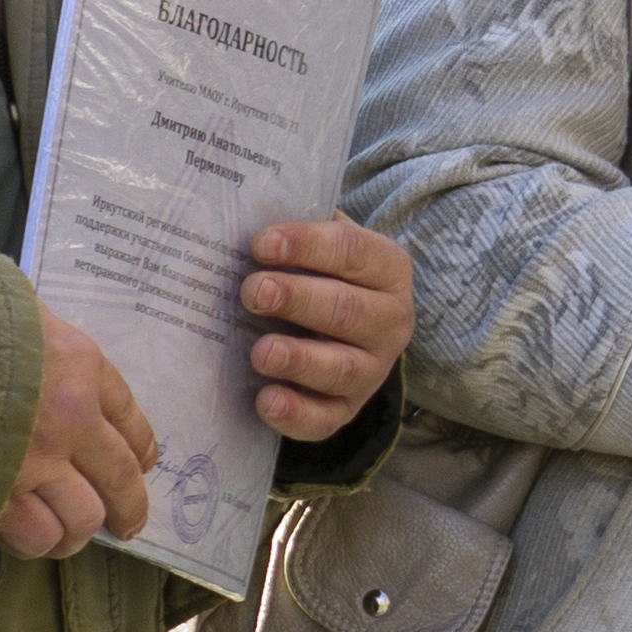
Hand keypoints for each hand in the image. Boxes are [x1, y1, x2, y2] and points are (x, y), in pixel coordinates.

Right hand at [0, 299, 157, 559]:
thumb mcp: (15, 311)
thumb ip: (37, 343)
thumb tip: (37, 358)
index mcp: (80, 365)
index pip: (130, 418)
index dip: (141, 449)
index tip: (143, 466)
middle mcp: (70, 418)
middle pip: (120, 478)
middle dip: (129, 508)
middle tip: (127, 525)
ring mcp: (36, 462)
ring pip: (82, 519)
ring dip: (77, 533)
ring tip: (67, 537)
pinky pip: (34, 536)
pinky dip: (33, 541)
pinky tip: (25, 535)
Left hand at [243, 216, 413, 445]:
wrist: (342, 325)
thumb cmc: (320, 272)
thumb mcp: (319, 244)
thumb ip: (293, 230)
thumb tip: (241, 212)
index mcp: (387, 268)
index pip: (351, 251)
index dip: (306, 245)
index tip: (261, 243)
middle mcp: (390, 321)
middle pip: (346, 310)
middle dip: (298, 300)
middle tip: (253, 292)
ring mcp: (372, 370)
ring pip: (340, 368)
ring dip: (299, 360)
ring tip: (261, 352)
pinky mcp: (347, 410)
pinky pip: (325, 419)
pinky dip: (296, 413)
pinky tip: (265, 400)